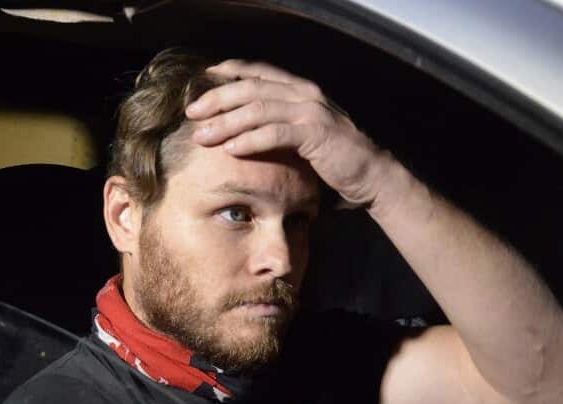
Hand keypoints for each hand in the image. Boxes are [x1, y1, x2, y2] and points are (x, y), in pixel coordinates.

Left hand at [184, 59, 397, 208]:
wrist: (369, 174)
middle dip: (218, 98)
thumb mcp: (302, 133)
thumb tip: (242, 130)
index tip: (205, 77)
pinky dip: (249, 140)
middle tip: (192, 112)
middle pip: (251, 88)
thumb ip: (278, 124)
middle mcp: (304, 93)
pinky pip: (274, 133)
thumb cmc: (332, 158)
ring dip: (226, 122)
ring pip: (258, 109)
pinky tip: (230, 149)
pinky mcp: (315, 133)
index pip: (259, 71)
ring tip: (203, 135)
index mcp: (300, 89)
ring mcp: (311, 111)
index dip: (230, 71)